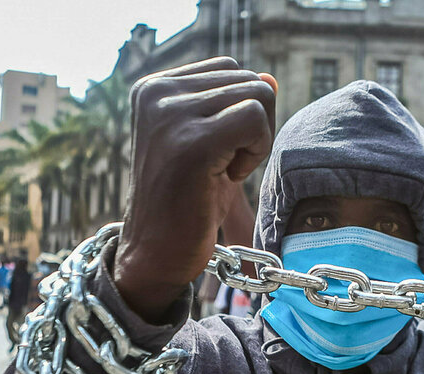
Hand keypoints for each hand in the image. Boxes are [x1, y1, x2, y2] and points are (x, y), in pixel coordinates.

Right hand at [114, 57, 275, 320]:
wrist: (156, 254)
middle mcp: (156, 93)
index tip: (214, 151)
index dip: (240, 111)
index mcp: (153, 87)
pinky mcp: (191, 143)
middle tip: (222, 166)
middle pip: (249, 79)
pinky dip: (256, 152)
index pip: (231, 70)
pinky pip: (254, 119)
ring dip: (256, 141)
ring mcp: (170, 115)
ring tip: (222, 172)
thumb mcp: (211, 146)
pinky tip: (228, 178)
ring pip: (257, 96)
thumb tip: (270, 78)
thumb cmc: (186, 204)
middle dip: (253, 126)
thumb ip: (235, 108)